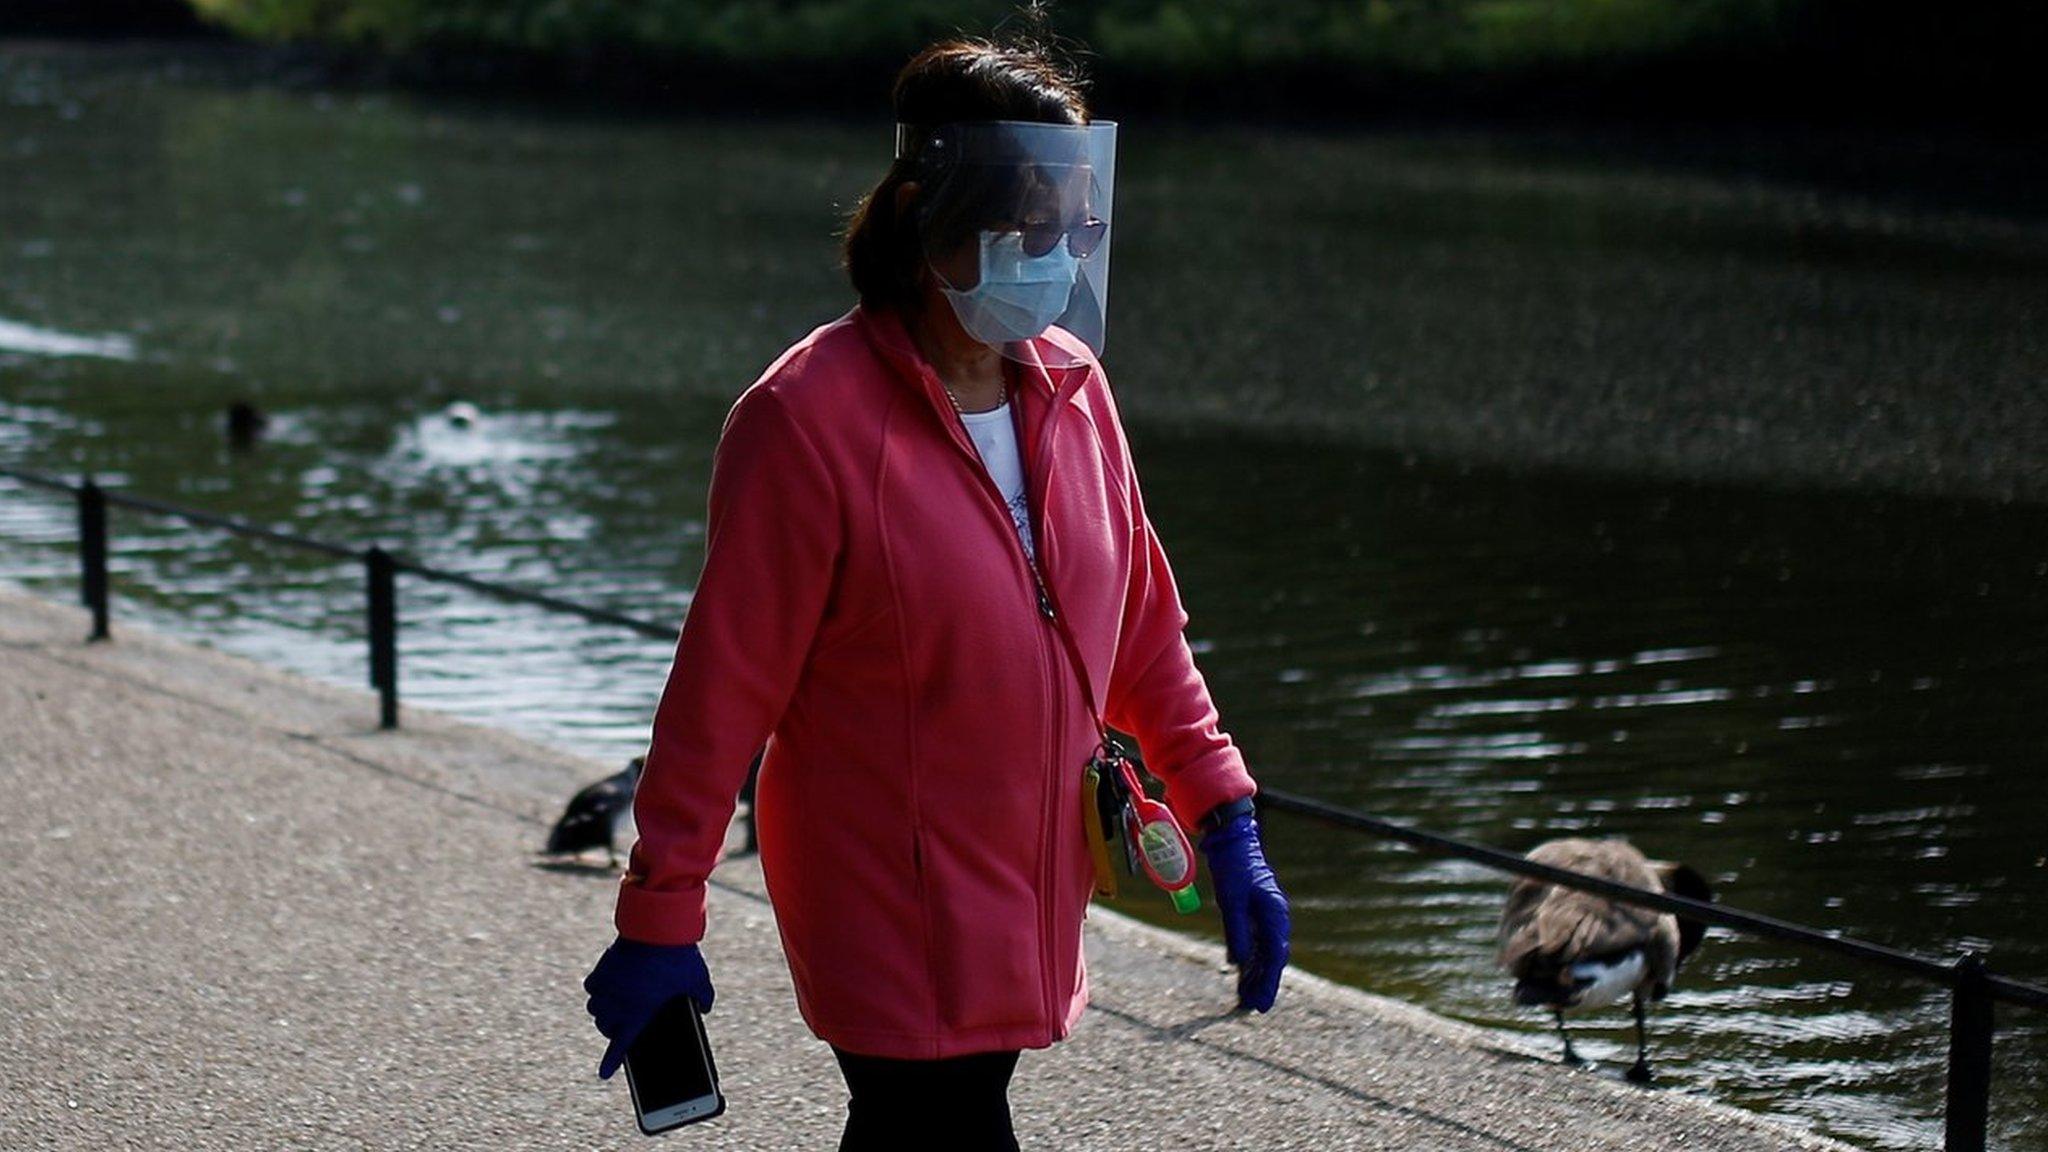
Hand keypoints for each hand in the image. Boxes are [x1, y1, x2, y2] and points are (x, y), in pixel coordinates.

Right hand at [582, 937, 714, 1079]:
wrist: (657, 929)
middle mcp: (617, 1005)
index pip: (620, 1045)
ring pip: (596, 1009)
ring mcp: (607, 987)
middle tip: (622, 1027)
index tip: (604, 1073)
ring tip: (614, 1008)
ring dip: (603, 1011)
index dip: (611, 1062)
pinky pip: (593, 986)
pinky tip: (607, 986)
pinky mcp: (602, 969)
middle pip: (606, 1028)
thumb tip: (705, 1008)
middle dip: (612, 1031)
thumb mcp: (699, 981)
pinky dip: (598, 989)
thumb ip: (704, 999)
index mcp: (638, 1014)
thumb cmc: (678, 959)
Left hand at [1199, 809, 1290, 1012]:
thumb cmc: (1234, 870)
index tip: (1261, 1002)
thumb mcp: (1231, 901)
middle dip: (1264, 984)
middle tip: (1253, 1008)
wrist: (1233, 845)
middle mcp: (1276, 918)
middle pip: (1273, 958)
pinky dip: (1250, 962)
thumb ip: (1237, 931)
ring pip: (1265, 954)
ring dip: (1256, 976)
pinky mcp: (1257, 916)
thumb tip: (1239, 963)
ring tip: (1245, 1000)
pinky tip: (1241, 978)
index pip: (1276, 954)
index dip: (1269, 981)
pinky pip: (1256, 944)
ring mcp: (1267, 917)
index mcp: (1275, 913)